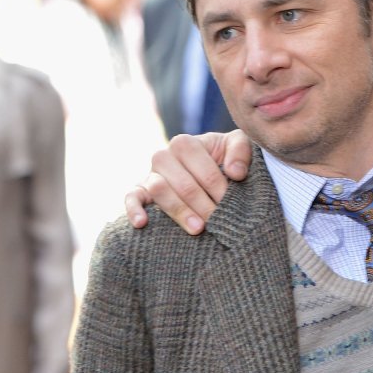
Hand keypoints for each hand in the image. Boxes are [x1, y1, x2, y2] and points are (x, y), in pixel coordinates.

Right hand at [123, 130, 253, 233]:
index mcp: (185, 144)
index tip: (231, 203)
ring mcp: (150, 174)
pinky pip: (131, 197)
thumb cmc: (225, 158)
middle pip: (183, 183)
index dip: (218, 186)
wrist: (210, 171)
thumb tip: (235, 173)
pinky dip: (134, 209)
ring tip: (198, 228)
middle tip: (220, 221)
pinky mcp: (139, 191)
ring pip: (158, 190)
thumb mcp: (238, 146)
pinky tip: (142, 224)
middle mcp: (163, 156)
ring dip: (180, 211)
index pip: (202, 167)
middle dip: (203, 205)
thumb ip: (240, 151)